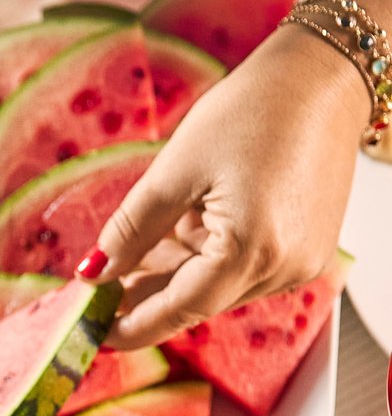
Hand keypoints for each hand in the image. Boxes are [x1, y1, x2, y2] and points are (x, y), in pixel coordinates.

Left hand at [76, 25, 367, 349]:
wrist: (321, 79)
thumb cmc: (253, 112)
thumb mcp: (174, 171)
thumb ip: (131, 230)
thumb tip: (95, 272)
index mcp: (252, 250)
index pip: (180, 309)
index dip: (133, 327)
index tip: (94, 336)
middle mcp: (285, 267)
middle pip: (198, 301)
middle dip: (145, 299)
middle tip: (96, 294)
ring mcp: (301, 261)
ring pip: (218, 287)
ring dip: (173, 276)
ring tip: (130, 258)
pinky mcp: (307, 248)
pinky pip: (242, 269)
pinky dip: (204, 259)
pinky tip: (175, 236)